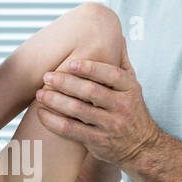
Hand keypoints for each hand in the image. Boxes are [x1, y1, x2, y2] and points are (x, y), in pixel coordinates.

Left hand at [33, 41, 160, 167]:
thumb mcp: (133, 86)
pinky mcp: (98, 142)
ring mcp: (111, 126)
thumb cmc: (131, 110)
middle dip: (66, 83)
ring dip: (56, 101)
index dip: (90, 68)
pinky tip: (41, 113)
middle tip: (47, 76)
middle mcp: (122, 107)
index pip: (111, 75)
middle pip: (91, 92)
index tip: (70, 62)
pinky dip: (54, 122)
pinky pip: (72, 131)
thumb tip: (117, 34)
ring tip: (40, 93)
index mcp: (130, 89)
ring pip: (78, 111)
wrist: (141, 147)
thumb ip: (122, 62)